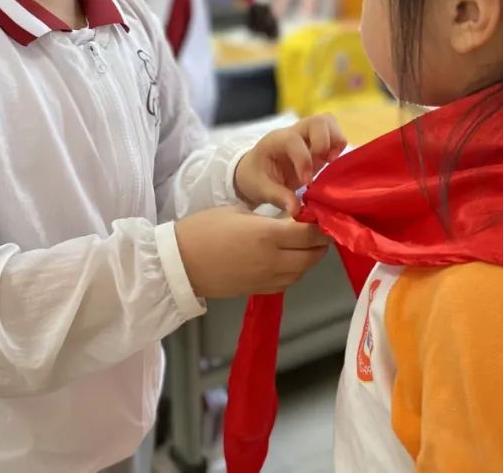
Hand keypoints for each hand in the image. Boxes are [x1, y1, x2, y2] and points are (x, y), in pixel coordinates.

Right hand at [175, 206, 328, 297]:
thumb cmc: (204, 229)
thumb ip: (269, 218)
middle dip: (320, 243)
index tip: (322, 217)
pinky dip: (295, 271)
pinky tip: (288, 260)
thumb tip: (291, 220)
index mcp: (268, 234)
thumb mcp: (239, 212)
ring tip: (303, 245)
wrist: (180, 263)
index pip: (310, 233)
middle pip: (313, 255)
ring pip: (303, 271)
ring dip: (309, 258)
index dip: (321, 226)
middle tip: (318, 231)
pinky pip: (288, 282)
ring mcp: (267, 279)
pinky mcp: (259, 290)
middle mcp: (273, 260)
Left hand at [234, 114, 346, 215]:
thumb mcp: (261, 189)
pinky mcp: (318, 142)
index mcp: (276, 141)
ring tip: (329, 162)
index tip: (306, 182)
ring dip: (335, 142)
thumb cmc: (255, 177)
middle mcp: (294, 132)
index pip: (294, 140)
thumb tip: (296, 210)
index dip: (303, 160)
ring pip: (329, 123)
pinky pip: (334, 134)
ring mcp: (307, 135)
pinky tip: (330, 163)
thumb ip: (278, 197)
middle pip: (318, 121)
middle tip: (323, 163)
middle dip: (325, 143)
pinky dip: (338, 146)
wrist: (254, 171)